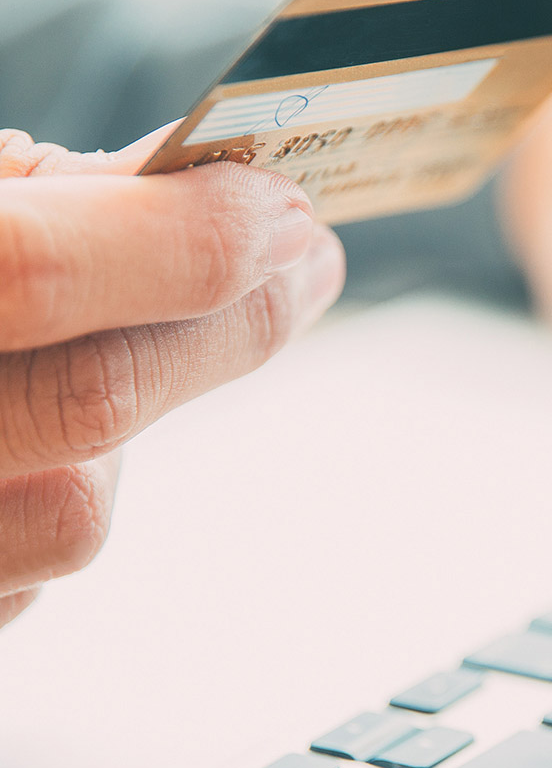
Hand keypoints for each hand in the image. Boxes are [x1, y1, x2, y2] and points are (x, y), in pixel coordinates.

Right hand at [0, 127, 344, 625]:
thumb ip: (34, 206)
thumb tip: (202, 195)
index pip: (29, 269)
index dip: (181, 237)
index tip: (285, 208)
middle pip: (101, 400)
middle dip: (237, 321)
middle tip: (306, 261)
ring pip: (81, 513)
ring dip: (126, 429)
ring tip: (127, 354)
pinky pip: (31, 572)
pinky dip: (58, 495)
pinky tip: (34, 446)